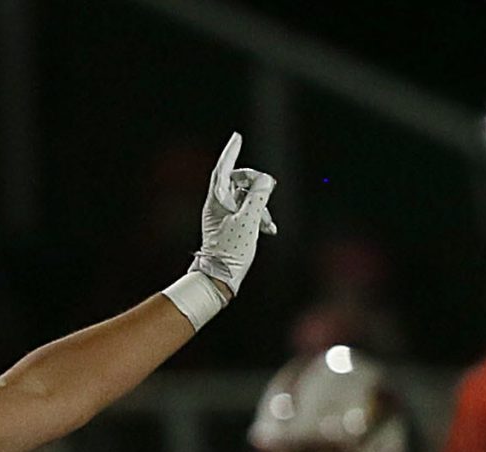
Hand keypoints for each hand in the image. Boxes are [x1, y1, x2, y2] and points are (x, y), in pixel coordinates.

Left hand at [189, 132, 277, 298]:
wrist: (220, 279)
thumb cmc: (230, 251)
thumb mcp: (249, 221)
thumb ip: (259, 196)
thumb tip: (265, 179)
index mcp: (216, 200)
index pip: (223, 169)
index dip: (231, 152)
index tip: (237, 137)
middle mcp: (217, 206)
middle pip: (238, 182)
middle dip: (255, 186)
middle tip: (267, 191)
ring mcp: (223, 217)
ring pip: (246, 199)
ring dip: (261, 207)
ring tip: (268, 224)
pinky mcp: (230, 228)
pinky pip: (247, 213)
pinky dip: (259, 217)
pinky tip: (268, 229)